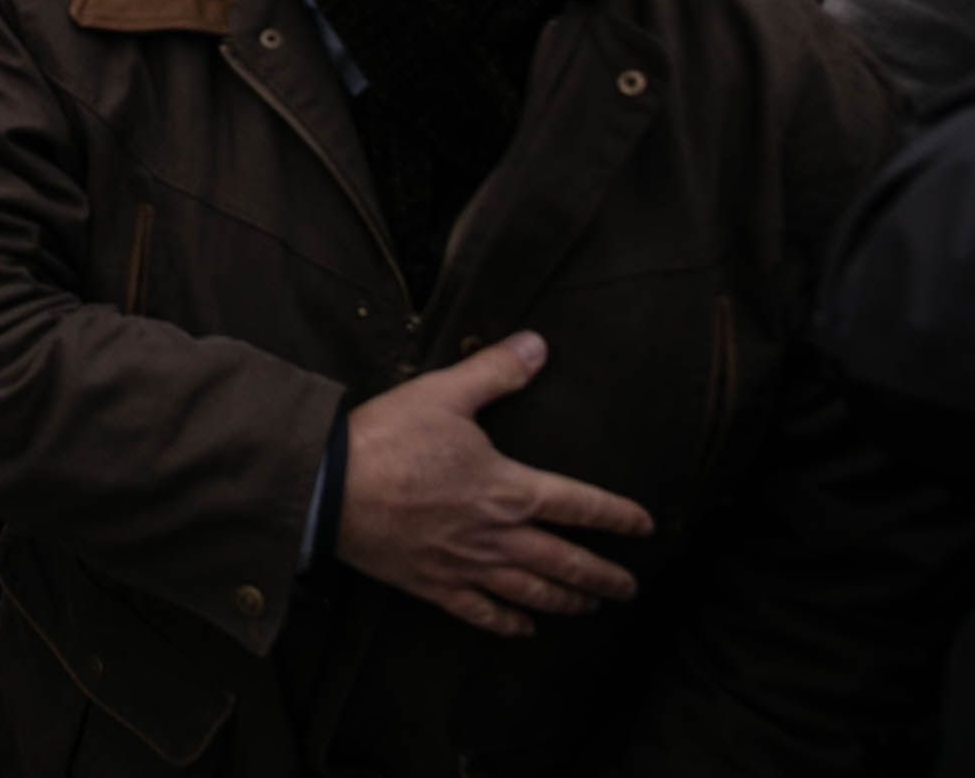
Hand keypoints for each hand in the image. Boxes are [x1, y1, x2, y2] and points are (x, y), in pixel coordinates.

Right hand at [336, 332, 653, 636]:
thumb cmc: (388, 438)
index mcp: (508, 489)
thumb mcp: (444, 394)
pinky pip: (481, 613)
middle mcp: (497, 535)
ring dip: (567, 602)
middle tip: (629, 588)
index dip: (616, 516)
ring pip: (531, 592)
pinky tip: (524, 629)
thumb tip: (538, 345)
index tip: (644, 527)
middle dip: (603, 577)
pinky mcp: (433, 584)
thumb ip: (496, 372)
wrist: (330, 488)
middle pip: (565, 562)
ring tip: (589, 608)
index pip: (578, 505)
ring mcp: (467, 565)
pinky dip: (508, 623)